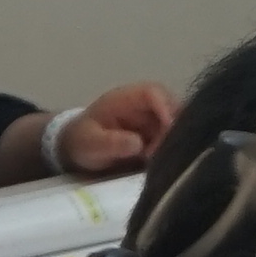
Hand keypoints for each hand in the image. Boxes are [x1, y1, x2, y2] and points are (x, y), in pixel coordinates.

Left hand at [52, 80, 179, 175]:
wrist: (78, 150)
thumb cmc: (82, 142)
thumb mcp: (91, 144)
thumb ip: (112, 143)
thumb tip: (138, 144)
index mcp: (125, 98)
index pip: (152, 93)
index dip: (165, 108)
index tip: (169, 130)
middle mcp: (143, 105)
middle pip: (172, 106)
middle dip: (174, 129)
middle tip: (162, 153)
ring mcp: (153, 119)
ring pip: (178, 123)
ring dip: (174, 141)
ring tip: (158, 160)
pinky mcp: (158, 134)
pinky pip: (174, 137)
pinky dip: (173, 149)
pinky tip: (162, 163)